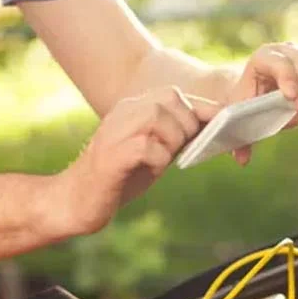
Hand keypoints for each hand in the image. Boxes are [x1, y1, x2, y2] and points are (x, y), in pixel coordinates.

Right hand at [53, 86, 220, 235]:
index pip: (176, 96)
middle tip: (179, 151)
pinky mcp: (111, 155)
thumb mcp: (153, 153)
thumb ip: (176, 138)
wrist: (74, 202)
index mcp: (133, 108)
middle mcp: (123, 113)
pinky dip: (158, 159)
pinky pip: (147, 146)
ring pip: (159, 117)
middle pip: (171, 100)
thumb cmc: (118, 178)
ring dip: (172, 142)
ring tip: (161, 162)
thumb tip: (212, 129)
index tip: (223, 123)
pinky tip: (150, 171)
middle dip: (187, 126)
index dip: (203, 109)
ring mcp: (115, 131)